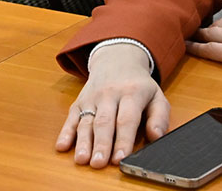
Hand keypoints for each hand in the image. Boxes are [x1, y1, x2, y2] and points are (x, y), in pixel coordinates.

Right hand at [56, 42, 169, 168]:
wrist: (116, 58)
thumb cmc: (138, 84)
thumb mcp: (157, 96)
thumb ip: (159, 117)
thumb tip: (156, 136)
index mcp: (131, 93)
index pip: (126, 119)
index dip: (123, 140)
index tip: (120, 158)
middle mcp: (109, 95)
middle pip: (104, 122)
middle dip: (101, 144)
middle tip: (98, 163)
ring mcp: (92, 98)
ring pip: (86, 121)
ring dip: (83, 142)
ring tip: (82, 159)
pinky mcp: (79, 101)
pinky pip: (71, 117)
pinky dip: (65, 132)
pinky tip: (61, 146)